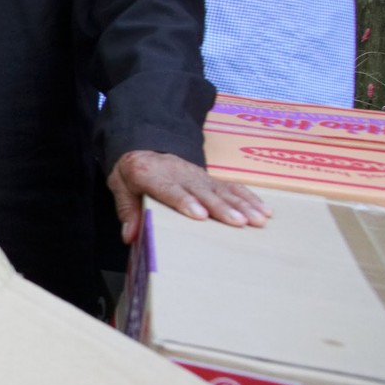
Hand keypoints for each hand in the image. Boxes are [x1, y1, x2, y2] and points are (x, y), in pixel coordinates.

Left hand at [108, 150, 269, 243]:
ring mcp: (198, 175)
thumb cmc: (132, 173)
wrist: (143, 148)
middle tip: (239, 222)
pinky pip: (231, 187)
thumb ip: (127, 210)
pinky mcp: (210, 178)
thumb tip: (130, 235)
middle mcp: (179, 173)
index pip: (171, 190)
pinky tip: (264, 209)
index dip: (186, 201)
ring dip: (242, 205)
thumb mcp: (120, 186)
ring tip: (258, 220)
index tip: (201, 214)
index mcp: (151, 175)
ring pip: (222, 190)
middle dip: (222, 207)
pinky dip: (249, 197)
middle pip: (202, 191)